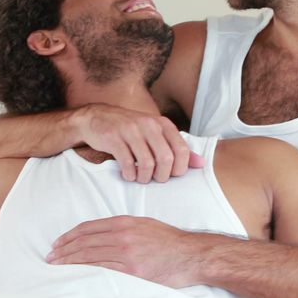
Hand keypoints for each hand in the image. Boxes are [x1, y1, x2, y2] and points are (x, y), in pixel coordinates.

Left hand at [46, 216, 208, 286]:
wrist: (192, 255)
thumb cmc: (170, 242)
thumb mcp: (145, 225)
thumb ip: (124, 228)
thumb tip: (101, 237)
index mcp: (125, 223)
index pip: (88, 228)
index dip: (69, 236)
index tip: (57, 244)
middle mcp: (123, 236)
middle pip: (84, 242)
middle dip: (64, 250)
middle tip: (50, 258)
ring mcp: (127, 254)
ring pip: (90, 257)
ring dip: (70, 262)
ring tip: (56, 267)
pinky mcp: (134, 272)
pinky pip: (104, 271)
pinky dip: (87, 273)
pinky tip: (77, 276)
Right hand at [75, 104, 203, 182]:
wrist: (96, 118)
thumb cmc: (130, 130)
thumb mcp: (155, 134)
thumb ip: (177, 148)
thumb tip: (201, 164)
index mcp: (162, 124)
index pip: (182, 150)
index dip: (179, 169)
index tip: (170, 174)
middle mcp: (148, 124)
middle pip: (166, 159)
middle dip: (162, 176)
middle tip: (155, 179)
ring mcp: (130, 130)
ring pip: (147, 163)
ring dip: (144, 178)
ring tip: (140, 178)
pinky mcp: (114, 138)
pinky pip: (127, 163)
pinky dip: (130, 175)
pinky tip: (128, 174)